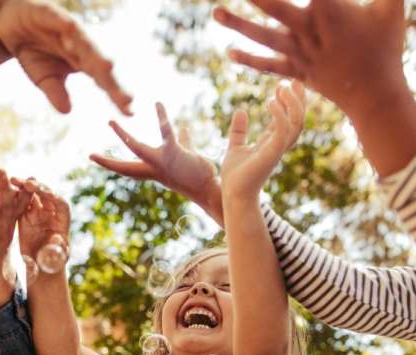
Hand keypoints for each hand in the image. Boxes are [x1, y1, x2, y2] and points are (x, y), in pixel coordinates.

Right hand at [0, 0, 131, 114]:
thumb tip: (67, 112)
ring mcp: (68, 30)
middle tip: (127, 98)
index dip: (117, 96)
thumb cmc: (35, 51)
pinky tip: (72, 32)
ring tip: (108, 66)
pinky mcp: (50, 13)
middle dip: (114, 82)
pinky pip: (60, 20)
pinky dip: (67, 27)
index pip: (104, 82)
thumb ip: (56, 92)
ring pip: (85, 43)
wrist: (10, 21)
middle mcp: (81, 47)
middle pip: (100, 66)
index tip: (130, 112)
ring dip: (96, 53)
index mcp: (84, 64)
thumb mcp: (43, 78)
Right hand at [0, 170, 30, 271]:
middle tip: (2, 170)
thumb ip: (24, 210)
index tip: (32, 178)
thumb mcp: (12, 224)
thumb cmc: (2, 240)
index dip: (26, 191)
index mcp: (11, 216)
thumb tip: (47, 204)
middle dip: (3, 186)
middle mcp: (0, 219)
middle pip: (4, 201)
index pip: (21, 202)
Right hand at [12, 179, 70, 259]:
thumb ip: (58, 248)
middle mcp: (52, 214)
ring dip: (24, 186)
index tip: (44, 193)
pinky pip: (22, 202)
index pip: (61, 204)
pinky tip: (6, 190)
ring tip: (12, 180)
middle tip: (25, 182)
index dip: (53, 197)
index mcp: (62, 221)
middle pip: (46, 195)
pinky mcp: (26, 216)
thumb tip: (57, 239)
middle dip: (37, 187)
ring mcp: (39, 213)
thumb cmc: (53, 263)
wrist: (40, 266)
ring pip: (33, 195)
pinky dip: (15, 195)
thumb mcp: (57, 258)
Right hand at [90, 102, 219, 209]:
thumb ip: (183, 141)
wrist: (211, 187)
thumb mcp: (187, 155)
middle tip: (90, 156)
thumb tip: (183, 129)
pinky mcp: (174, 153)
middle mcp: (154, 170)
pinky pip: (165, 132)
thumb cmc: (200, 173)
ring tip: (110, 123)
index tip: (93, 158)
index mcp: (154, 171)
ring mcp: (162, 163)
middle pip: (125, 168)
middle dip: (108, 163)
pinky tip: (157, 104)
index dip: (110, 164)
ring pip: (137, 149)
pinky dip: (162, 117)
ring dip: (122, 137)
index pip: (128, 169)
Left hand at [214, 0, 405, 113]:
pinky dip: (248, 60)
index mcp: (330, 11)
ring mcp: (298, 55)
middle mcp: (308, 32)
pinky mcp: (295, 72)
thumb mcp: (391, 8)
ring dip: (237, 25)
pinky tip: (229, 52)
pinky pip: (267, 66)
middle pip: (275, 7)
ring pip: (263, 37)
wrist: (373, 94)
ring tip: (214, 12)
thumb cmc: (385, 47)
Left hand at [221, 80, 304, 198]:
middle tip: (293, 80)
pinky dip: (281, 115)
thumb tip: (240, 111)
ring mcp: (277, 150)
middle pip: (298, 119)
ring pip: (296, 123)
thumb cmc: (234, 176)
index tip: (281, 85)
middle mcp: (278, 146)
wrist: (233, 194)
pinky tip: (270, 102)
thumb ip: (239, 131)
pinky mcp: (272, 154)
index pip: (286, 119)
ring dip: (293, 104)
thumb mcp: (235, 147)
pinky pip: (283, 131)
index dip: (287, 102)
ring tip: (283, 87)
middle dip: (298, 100)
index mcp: (271, 144)